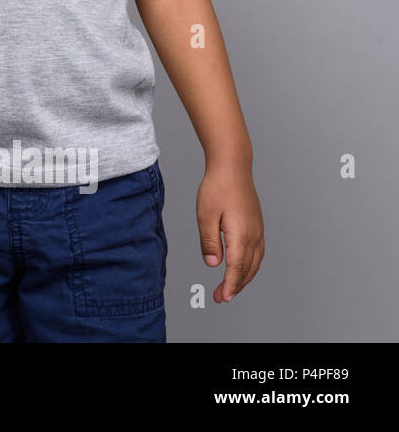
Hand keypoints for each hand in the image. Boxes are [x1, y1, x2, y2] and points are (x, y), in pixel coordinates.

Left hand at [197, 165, 264, 302]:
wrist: (233, 167)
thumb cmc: (217, 187)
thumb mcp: (205, 214)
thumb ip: (210, 241)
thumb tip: (213, 264)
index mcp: (241, 234)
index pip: (237, 267)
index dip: (230, 284)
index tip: (222, 297)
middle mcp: (254, 235)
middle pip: (248, 269)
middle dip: (235, 286)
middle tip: (220, 298)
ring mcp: (258, 231)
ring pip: (254, 262)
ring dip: (243, 278)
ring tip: (229, 288)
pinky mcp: (257, 226)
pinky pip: (257, 253)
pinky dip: (249, 266)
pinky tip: (241, 269)